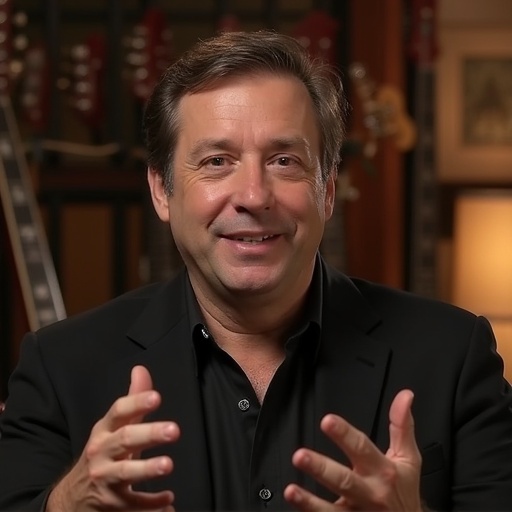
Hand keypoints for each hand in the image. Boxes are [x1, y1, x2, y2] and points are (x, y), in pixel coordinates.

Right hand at [46, 365, 179, 511]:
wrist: (73, 498)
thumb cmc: (104, 454)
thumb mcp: (114, 427)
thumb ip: (133, 401)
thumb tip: (141, 369)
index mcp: (104, 430)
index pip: (119, 412)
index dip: (136, 403)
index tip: (156, 397)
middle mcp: (102, 452)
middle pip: (125, 440)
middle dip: (149, 434)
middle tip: (174, 430)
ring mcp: (105, 479)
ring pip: (125, 473)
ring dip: (147, 469)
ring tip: (168, 464)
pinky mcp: (112, 505)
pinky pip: (133, 504)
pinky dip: (151, 505)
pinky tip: (169, 501)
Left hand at [284, 389, 421, 510]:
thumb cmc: (404, 492)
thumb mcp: (408, 459)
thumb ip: (402, 426)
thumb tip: (405, 395)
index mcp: (382, 471)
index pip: (362, 448)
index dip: (344, 434)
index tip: (327, 420)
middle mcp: (370, 493)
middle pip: (344, 480)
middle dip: (321, 469)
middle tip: (299, 456)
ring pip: (332, 510)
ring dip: (310, 501)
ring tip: (291, 490)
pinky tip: (295, 506)